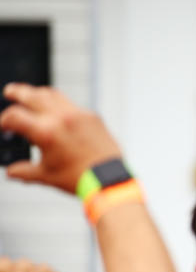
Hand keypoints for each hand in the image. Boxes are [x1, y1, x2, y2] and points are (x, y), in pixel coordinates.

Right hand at [0, 83, 121, 191]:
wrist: (109, 180)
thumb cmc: (79, 179)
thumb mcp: (46, 176)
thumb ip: (24, 172)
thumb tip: (11, 172)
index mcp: (46, 132)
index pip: (14, 116)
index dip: (4, 121)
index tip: (4, 126)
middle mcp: (61, 118)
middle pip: (32, 95)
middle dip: (17, 93)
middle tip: (9, 92)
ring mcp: (78, 115)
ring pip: (53, 95)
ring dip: (38, 93)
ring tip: (32, 95)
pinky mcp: (93, 117)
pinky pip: (72, 104)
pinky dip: (60, 104)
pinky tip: (57, 110)